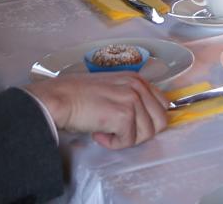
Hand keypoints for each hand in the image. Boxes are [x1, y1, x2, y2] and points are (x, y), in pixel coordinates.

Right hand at [26, 74, 168, 149]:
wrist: (59, 98)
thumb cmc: (77, 95)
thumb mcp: (111, 88)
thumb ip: (129, 97)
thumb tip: (142, 116)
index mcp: (137, 79)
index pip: (163, 104)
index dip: (149, 120)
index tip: (133, 125)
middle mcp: (138, 87)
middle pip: (160, 121)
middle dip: (141, 132)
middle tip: (120, 131)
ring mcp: (132, 101)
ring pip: (146, 134)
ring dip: (126, 138)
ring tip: (106, 131)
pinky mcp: (123, 116)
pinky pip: (128, 141)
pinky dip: (113, 143)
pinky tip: (99, 134)